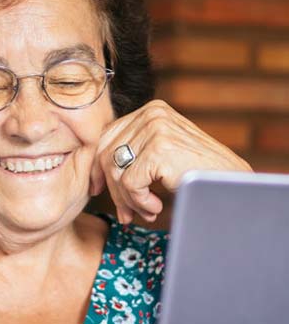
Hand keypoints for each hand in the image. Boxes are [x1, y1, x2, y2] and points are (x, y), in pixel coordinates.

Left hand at [89, 99, 252, 223]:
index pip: (107, 138)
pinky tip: (156, 208)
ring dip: (128, 200)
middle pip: (107, 155)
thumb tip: (94, 175)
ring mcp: (155, 130)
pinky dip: (140, 202)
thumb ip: (132, 154)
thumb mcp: (160, 155)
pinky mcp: (159, 150)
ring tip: (145, 212)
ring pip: (117, 172)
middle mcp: (152, 114)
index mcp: (151, 110)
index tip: (99, 190)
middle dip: (112, 189)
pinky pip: (130, 184)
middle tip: (125, 213)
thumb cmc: (196, 174)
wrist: (230, 185)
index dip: (98, 167)